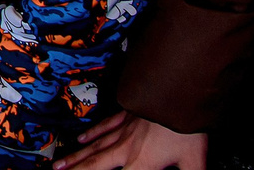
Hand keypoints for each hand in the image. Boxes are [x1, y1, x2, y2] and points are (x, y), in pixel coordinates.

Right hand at [57, 113, 207, 169]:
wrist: (178, 91)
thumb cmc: (186, 125)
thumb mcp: (194, 160)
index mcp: (142, 162)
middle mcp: (127, 148)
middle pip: (95, 164)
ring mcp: (124, 130)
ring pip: (94, 146)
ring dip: (76, 156)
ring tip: (59, 164)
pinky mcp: (126, 115)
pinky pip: (104, 127)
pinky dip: (91, 134)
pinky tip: (82, 139)